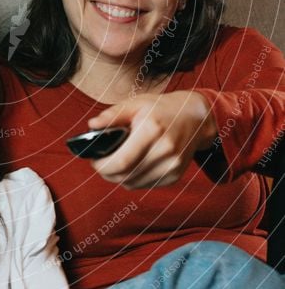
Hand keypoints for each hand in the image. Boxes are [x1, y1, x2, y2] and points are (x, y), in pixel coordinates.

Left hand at [87, 91, 216, 188]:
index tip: (94, 160)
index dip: (102, 165)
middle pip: (126, 176)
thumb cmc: (161, 108)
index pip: (122, 161)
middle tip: (100, 163)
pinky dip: (133, 179)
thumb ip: (112, 115)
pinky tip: (132, 166)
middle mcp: (165, 150)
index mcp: (152, 129)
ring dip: (119, 177)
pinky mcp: (175, 175)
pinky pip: (145, 185)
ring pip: (133, 183)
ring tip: (115, 163)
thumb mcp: (135, 103)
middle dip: (107, 172)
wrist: (195, 117)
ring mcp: (172, 165)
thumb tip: (92, 126)